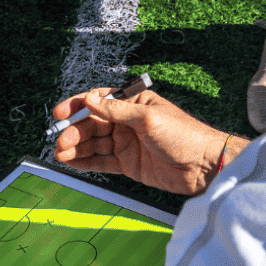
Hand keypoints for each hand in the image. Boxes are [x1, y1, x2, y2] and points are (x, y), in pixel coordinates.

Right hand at [51, 87, 236, 195]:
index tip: (61, 113)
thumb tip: (90, 99)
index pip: (99, 102)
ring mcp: (127, 144)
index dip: (78, 106)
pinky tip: (71, 161)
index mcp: (133, 104)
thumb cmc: (185, 135)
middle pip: (93, 124)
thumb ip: (116, 111)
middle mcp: (127, 123)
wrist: (204, 166)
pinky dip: (85, 161)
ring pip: (94, 144)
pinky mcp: (129, 164)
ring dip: (76, 147)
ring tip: (60, 152)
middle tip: (62, 139)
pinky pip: (102, 162)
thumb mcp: (148, 117)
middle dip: (75, 131)